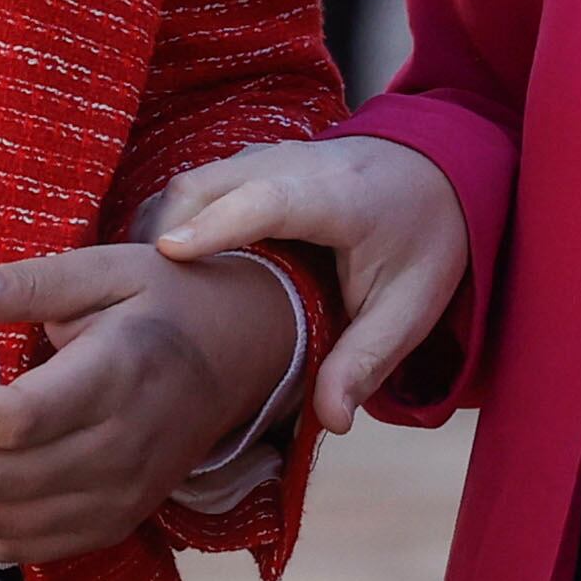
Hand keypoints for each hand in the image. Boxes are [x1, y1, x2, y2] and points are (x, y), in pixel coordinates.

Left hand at [0, 245, 297, 564]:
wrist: (241, 355)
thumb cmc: (166, 299)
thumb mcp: (106, 268)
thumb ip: (27, 282)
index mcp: (118, 380)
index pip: (11, 420)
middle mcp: (120, 453)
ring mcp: (118, 500)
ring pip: (0, 524)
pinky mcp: (111, 524)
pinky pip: (22, 547)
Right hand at [148, 135, 465, 431]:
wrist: (436, 172)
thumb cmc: (421, 240)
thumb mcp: (410, 308)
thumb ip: (366, 361)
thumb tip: (333, 423)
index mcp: (338, 197)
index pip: (268, 202)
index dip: (217, 224)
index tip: (169, 254)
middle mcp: (293, 164)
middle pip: (207, 185)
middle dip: (166, 236)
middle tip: (144, 307)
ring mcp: (266, 157)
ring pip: (191, 182)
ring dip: (160, 231)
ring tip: (146, 298)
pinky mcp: (249, 163)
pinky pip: (195, 185)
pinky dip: (171, 223)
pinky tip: (167, 277)